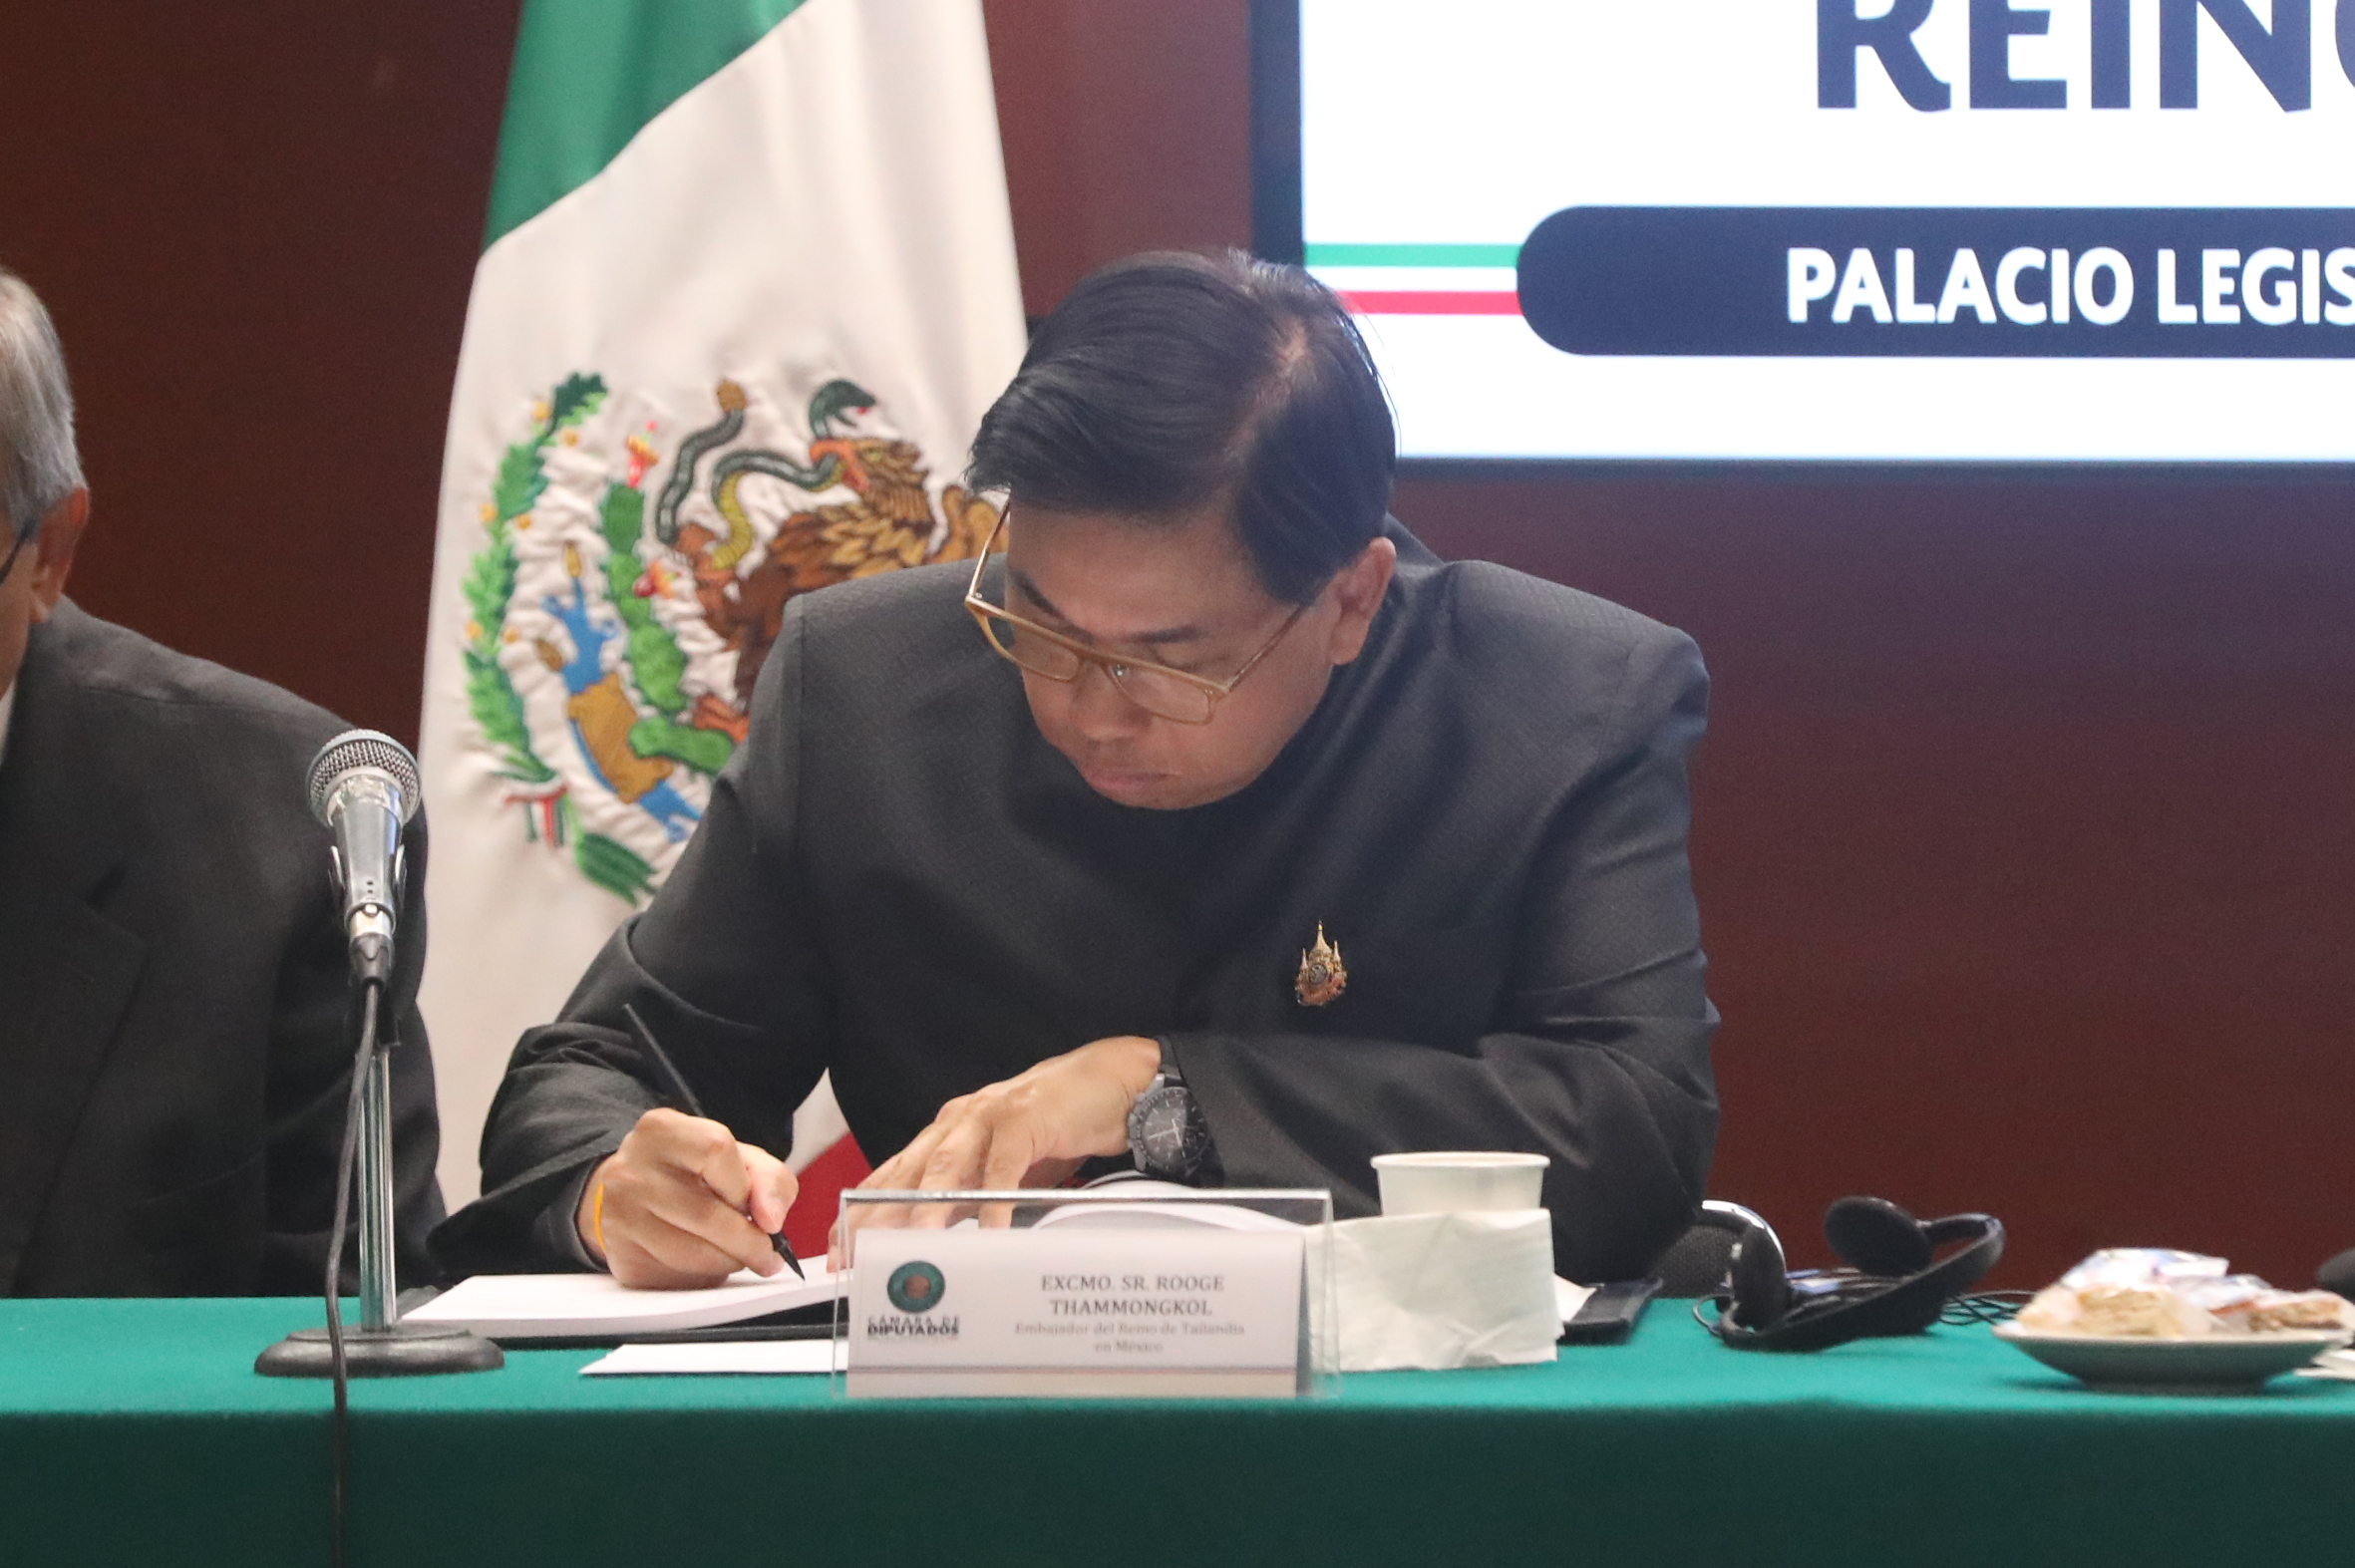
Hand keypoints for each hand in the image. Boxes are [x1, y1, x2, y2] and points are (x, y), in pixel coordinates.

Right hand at [578, 1108, 798, 1288]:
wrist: (639, 1194)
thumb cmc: (696, 1173)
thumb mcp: (740, 1159)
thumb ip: (770, 1180)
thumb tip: (771, 1220)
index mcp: (661, 1130)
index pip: (715, 1150)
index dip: (742, 1185)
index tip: (752, 1206)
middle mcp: (629, 1169)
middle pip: (706, 1214)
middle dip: (749, 1242)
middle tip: (767, 1255)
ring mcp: (619, 1215)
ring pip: (691, 1254)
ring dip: (729, 1262)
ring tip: (739, 1256)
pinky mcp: (621, 1257)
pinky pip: (676, 1277)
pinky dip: (704, 1276)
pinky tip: (707, 1261)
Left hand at [830, 1035, 1161, 1266]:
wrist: (1111, 1083)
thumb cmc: (1056, 1127)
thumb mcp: (1002, 1171)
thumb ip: (968, 1198)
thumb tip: (935, 1242)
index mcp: (947, 1133)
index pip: (893, 1175)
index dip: (862, 1211)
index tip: (840, 1247)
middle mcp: (958, 1122)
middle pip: (907, 1172)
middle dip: (877, 1214)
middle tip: (858, 1251)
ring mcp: (989, 1117)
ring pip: (945, 1164)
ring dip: (926, 1205)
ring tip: (913, 1242)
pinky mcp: (1026, 1119)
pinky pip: (1004, 1165)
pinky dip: (994, 1198)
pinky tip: (989, 1228)